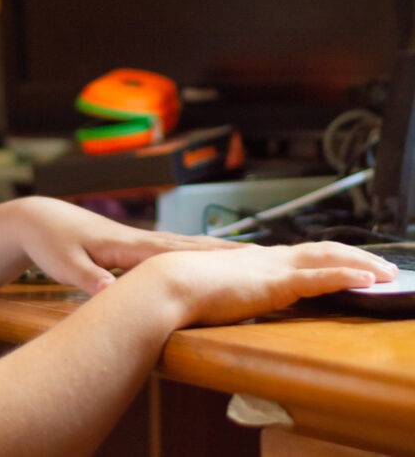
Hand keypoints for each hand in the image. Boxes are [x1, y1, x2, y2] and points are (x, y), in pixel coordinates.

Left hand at [17, 196, 237, 293]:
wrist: (38, 219)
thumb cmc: (50, 242)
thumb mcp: (65, 263)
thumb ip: (89, 278)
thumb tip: (112, 295)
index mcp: (128, 245)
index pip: (177, 253)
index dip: (211, 258)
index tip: (245, 261)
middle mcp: (141, 241)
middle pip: (192, 247)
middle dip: (230, 253)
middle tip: (273, 256)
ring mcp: (140, 243)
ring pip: (188, 247)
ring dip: (221, 251)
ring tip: (259, 255)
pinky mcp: (135, 248)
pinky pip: (175, 251)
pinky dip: (200, 253)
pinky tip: (215, 259)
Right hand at [134, 241, 398, 326]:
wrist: (165, 283)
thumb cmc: (177, 290)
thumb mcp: (207, 290)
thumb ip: (224, 293)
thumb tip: (226, 304)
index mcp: (251, 260)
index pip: (298, 253)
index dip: (328, 256)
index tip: (349, 261)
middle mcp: (265, 258)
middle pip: (320, 250)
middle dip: (354, 256)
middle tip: (384, 267)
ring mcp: (271, 268)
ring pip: (327, 259)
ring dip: (361, 264)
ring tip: (387, 273)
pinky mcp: (273, 283)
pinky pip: (318, 278)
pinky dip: (346, 277)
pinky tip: (367, 280)